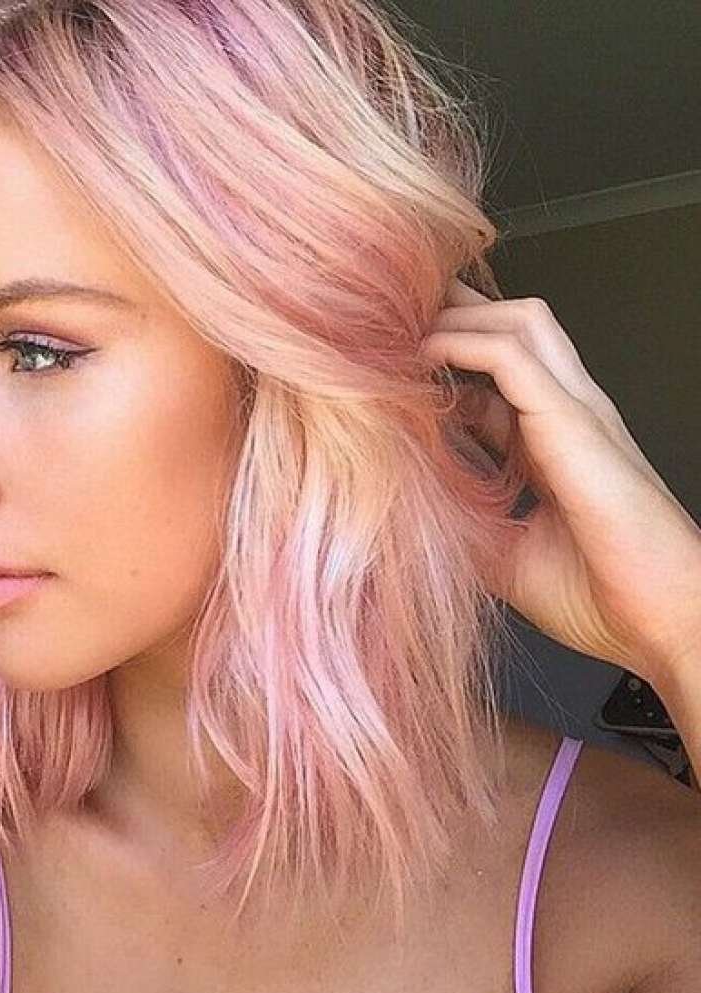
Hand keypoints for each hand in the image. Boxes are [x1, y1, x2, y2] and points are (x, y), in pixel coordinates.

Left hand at [419, 278, 700, 691]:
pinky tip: (424, 355)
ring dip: (459, 318)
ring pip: (519, 323)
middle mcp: (564, 417)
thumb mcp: (505, 557)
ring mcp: (575, 412)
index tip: (388, 368)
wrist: (659, 623)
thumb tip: (412, 519)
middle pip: (513, 329)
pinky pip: (512, 357)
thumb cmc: (597, 597)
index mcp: (549, 444)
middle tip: (394, 322)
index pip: (495, 378)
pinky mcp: (573, 420)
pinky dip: (464, 345)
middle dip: (455, 315)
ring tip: (405, 330)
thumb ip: (465, 526)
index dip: (444, 362)